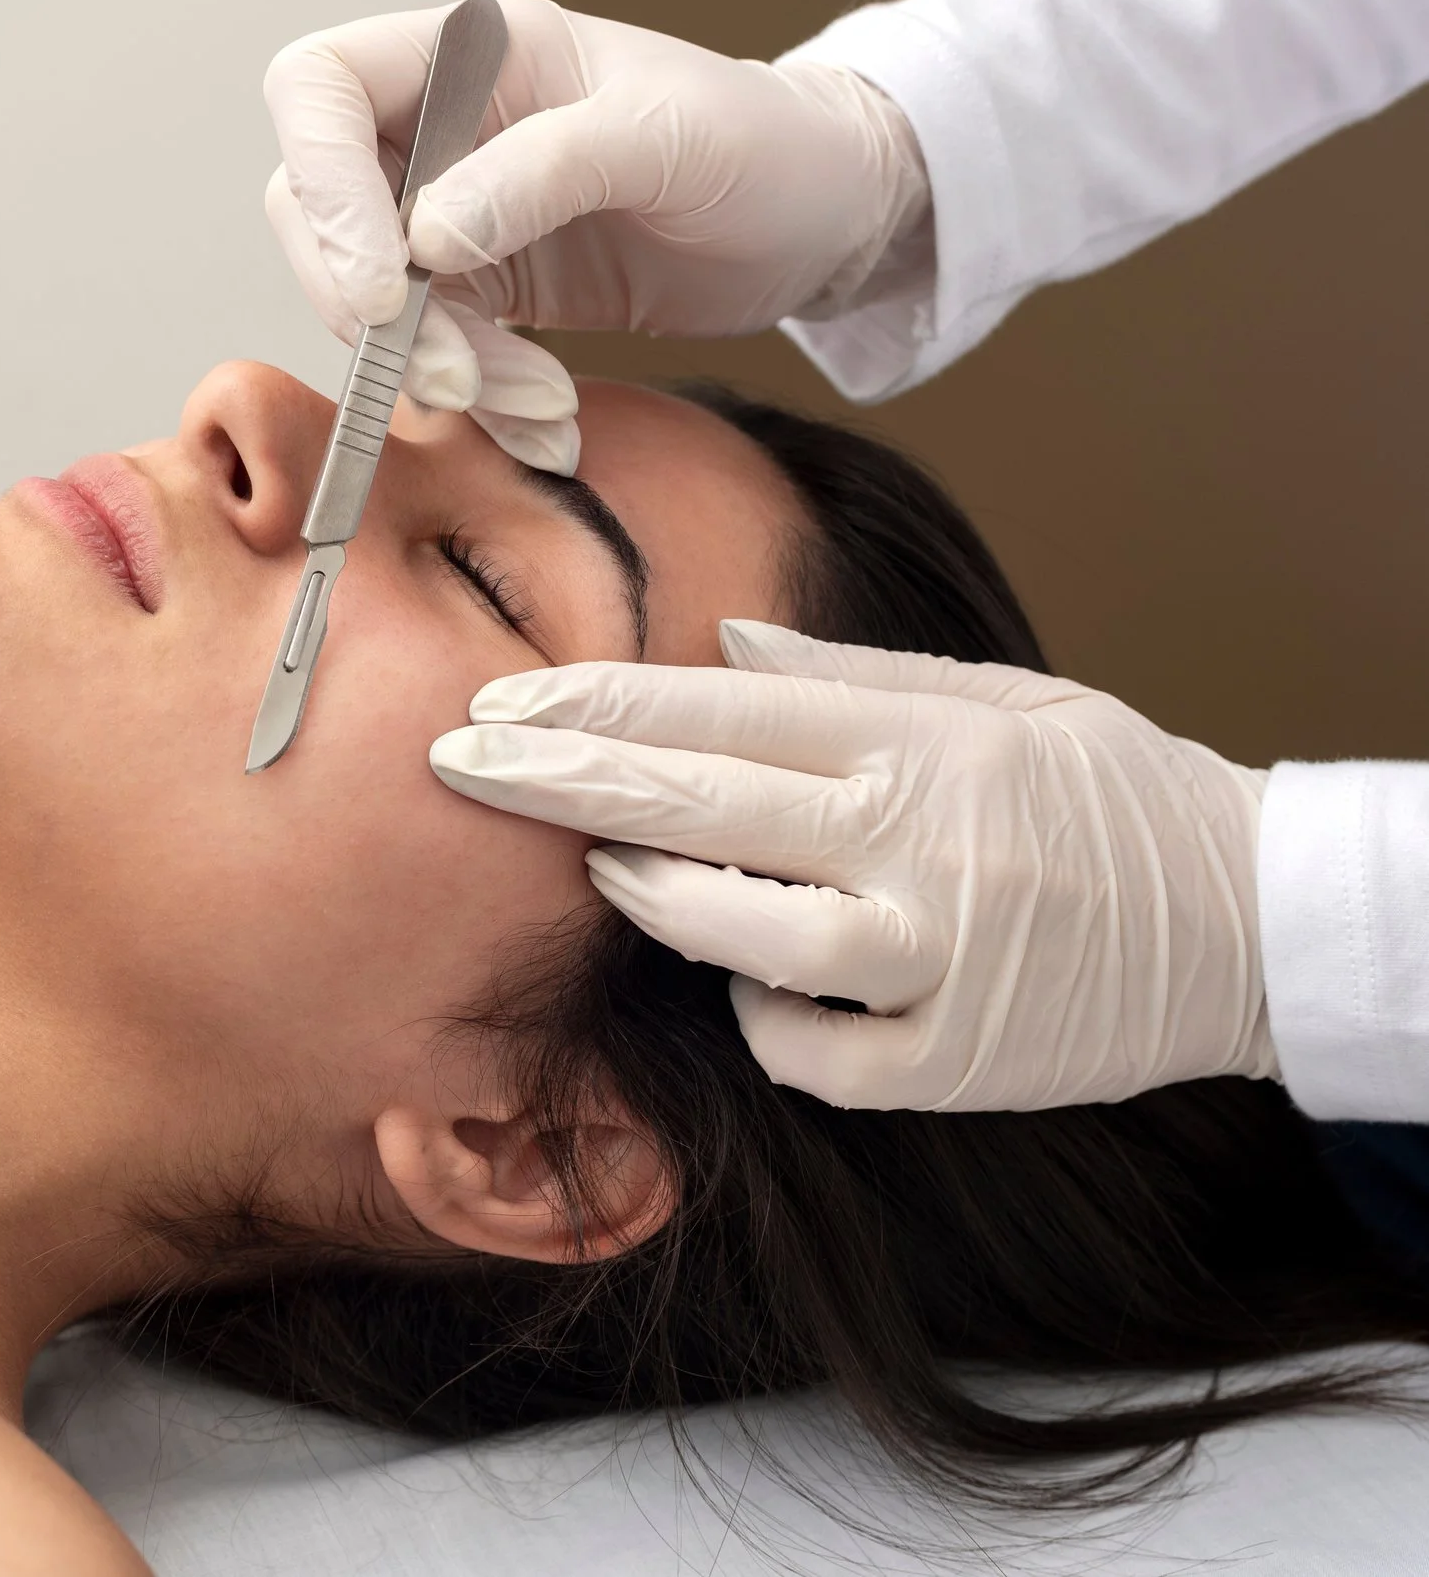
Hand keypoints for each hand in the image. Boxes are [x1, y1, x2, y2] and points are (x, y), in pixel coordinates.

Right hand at [265, 0, 928, 475]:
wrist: (824, 220)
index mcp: (472, 53)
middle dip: (375, 312)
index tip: (383, 284)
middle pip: (317, 213)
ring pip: (372, 306)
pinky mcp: (485, 295)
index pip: (319, 89)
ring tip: (544, 404)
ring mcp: (455, 216)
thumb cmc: (765, 143)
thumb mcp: (668, 138)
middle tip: (454, 376)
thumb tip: (427, 237)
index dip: (324, 184)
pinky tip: (552, 425)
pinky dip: (485, 407)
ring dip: (444, 373)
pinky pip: (438, 358)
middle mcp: (441, 130)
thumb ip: (543, 172)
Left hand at [427, 620, 1275, 1112]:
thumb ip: (848, 680)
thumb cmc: (1110, 796)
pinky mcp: (953, 1062)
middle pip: (698, 813)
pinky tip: (757, 981)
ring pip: (744, 941)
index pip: (719, 718)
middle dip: (560, 783)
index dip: (595, 707)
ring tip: (607, 871)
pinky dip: (767, 1021)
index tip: (498, 700)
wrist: (1252, 923)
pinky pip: (811, 1055)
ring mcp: (937, 961)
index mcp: (923, 744)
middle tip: (459, 760)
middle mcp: (920, 848)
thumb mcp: (1001, 700)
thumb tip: (712, 648)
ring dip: (655, 903)